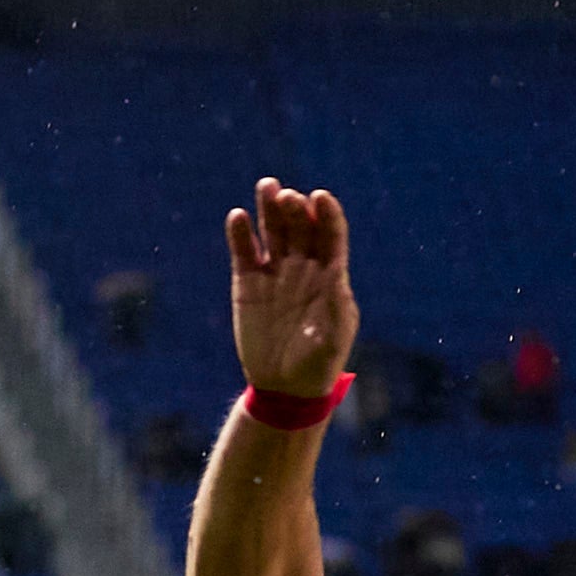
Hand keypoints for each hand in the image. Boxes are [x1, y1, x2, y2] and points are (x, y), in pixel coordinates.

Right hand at [226, 177, 357, 393]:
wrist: (284, 389)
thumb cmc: (319, 363)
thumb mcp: (334, 336)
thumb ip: (335, 303)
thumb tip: (337, 274)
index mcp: (330, 274)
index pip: (330, 234)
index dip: (326, 213)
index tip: (319, 198)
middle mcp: (303, 265)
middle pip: (300, 225)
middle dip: (295, 207)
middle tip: (287, 197)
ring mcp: (275, 271)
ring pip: (272, 229)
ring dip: (269, 207)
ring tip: (266, 187)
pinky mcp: (247, 281)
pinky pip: (244, 250)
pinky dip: (240, 233)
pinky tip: (238, 218)